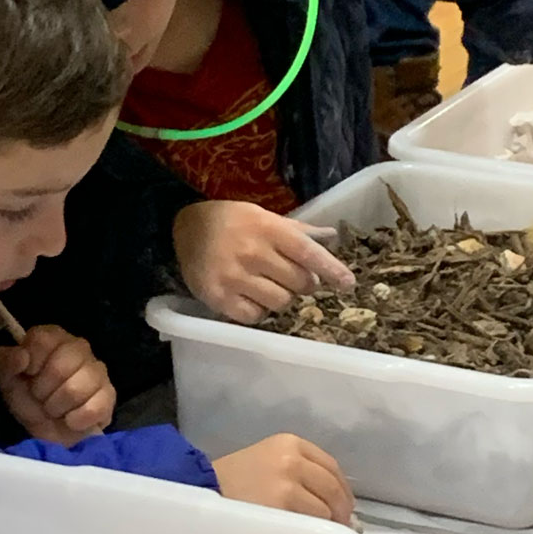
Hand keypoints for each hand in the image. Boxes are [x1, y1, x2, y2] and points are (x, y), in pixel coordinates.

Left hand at [0, 326, 114, 446]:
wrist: (47, 430)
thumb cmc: (27, 398)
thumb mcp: (6, 379)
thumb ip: (5, 362)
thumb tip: (21, 357)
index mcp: (53, 337)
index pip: (42, 340)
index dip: (31, 362)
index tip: (28, 375)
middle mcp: (79, 347)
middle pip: (59, 368)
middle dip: (42, 391)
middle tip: (41, 396)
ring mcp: (98, 370)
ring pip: (74, 390)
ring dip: (57, 407)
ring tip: (54, 408)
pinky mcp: (109, 395)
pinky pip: (92, 408)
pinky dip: (75, 420)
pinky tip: (71, 419)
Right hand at [174, 200, 356, 321]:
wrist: (184, 228)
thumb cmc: (231, 221)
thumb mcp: (263, 216)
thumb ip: (297, 231)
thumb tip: (332, 236)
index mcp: (268, 229)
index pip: (308, 252)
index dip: (331, 269)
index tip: (348, 284)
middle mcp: (252, 253)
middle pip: (299, 283)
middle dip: (303, 284)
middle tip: (292, 278)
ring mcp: (234, 277)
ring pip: (280, 303)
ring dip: (281, 298)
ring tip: (266, 286)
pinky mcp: (218, 298)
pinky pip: (255, 317)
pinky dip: (258, 311)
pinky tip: (250, 297)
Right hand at [215, 433, 353, 523]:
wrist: (203, 490)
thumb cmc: (234, 479)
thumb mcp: (269, 460)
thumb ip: (301, 471)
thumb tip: (337, 503)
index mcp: (290, 442)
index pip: (331, 466)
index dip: (343, 489)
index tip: (344, 506)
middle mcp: (292, 458)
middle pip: (333, 487)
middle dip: (342, 509)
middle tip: (342, 527)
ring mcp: (287, 483)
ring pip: (325, 507)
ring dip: (330, 523)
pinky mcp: (281, 506)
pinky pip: (311, 522)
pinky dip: (316, 531)